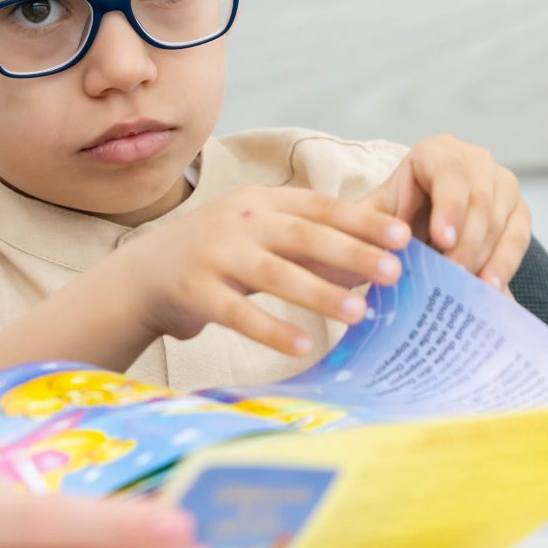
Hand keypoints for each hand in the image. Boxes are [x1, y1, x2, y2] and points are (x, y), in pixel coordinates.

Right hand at [128, 184, 412, 356]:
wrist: (143, 273)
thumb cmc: (216, 254)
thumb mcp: (257, 232)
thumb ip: (306, 241)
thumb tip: (374, 258)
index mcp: (260, 201)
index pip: (320, 206)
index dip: (363, 220)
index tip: (404, 236)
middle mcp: (239, 221)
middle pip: (303, 235)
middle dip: (352, 252)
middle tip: (394, 272)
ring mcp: (215, 254)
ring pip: (275, 273)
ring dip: (319, 293)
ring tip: (359, 313)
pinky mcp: (195, 291)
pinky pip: (238, 312)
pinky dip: (271, 329)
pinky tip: (300, 345)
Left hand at [368, 135, 529, 289]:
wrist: (424, 217)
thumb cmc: (400, 210)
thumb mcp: (378, 211)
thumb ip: (369, 224)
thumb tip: (362, 249)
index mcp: (438, 152)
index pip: (449, 175)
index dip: (449, 208)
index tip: (442, 240)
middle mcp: (476, 162)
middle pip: (478, 200)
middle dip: (467, 240)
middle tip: (454, 272)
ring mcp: (503, 185)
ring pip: (499, 220)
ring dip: (485, 256)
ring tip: (470, 286)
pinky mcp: (520, 211)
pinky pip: (518, 237)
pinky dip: (505, 263)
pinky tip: (491, 287)